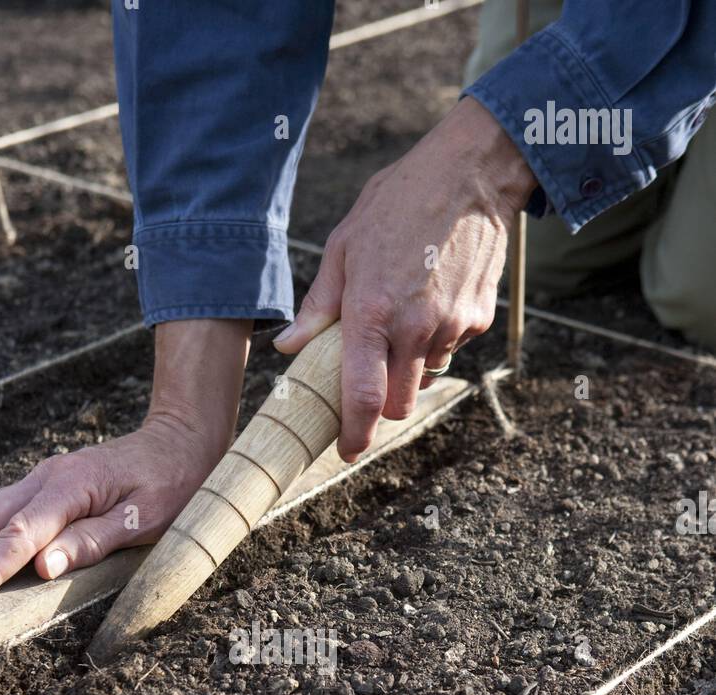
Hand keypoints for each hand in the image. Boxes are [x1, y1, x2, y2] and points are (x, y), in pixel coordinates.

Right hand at [0, 318, 250, 602]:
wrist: (179, 441)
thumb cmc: (171, 484)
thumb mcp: (143, 521)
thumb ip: (92, 542)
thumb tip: (43, 568)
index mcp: (72, 486)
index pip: (19, 534)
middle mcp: (48, 477)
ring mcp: (43, 477)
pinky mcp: (45, 484)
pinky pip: (3, 508)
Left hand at [273, 97, 536, 460]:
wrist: (470, 174)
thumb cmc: (398, 203)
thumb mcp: (345, 246)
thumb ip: (318, 306)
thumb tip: (289, 348)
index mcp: (372, 313)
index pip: (362, 398)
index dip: (354, 434)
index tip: (346, 449)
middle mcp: (414, 328)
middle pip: (397, 405)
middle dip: (383, 405)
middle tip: (371, 380)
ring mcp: (450, 326)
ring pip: (424, 377)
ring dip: (410, 367)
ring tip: (403, 316)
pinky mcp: (477, 319)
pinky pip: (449, 349)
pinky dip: (436, 339)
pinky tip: (431, 298)